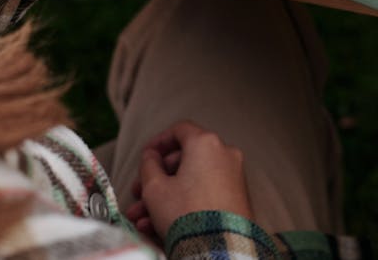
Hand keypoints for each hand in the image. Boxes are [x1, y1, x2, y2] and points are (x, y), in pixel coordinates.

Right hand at [132, 120, 252, 241]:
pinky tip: (160, 224)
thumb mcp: (155, 188)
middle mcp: (225, 155)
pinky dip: (184, 204)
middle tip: (140, 192)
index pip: (180, 130)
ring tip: (144, 217)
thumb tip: (151, 157)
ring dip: (166, 197)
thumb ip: (148, 165)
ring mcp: (234, 177)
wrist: (219, 246)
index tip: (146, 156)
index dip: (158, 142)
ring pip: (192, 181)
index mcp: (206, 144)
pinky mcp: (237, 198)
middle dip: (157, 178)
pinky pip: (205, 195)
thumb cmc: (186, 213)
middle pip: (184, 160)